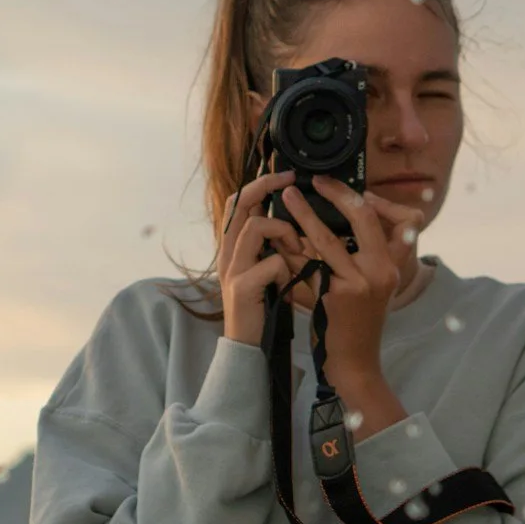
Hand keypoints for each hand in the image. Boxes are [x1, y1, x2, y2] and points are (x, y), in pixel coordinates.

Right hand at [217, 169, 313, 347]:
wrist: (249, 349)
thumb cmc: (265, 309)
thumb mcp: (268, 272)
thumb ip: (274, 248)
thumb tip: (296, 223)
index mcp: (234, 248)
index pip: (237, 203)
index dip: (258, 184)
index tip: (284, 174)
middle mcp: (227, 254)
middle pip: (239, 205)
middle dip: (265, 187)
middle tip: (290, 180)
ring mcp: (232, 270)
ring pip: (255, 227)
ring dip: (283, 232)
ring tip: (297, 250)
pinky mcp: (241, 288)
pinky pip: (270, 262)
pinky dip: (287, 270)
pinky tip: (291, 286)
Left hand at [277, 177, 416, 396]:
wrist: (354, 362)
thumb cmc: (360, 321)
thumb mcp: (375, 285)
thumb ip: (366, 254)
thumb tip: (345, 216)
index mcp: (390, 265)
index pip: (379, 219)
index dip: (356, 196)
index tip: (335, 184)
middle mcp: (379, 272)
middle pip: (360, 219)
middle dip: (335, 194)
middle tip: (313, 180)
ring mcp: (356, 284)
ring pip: (327, 239)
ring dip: (304, 215)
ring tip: (287, 197)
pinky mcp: (333, 297)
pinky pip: (307, 264)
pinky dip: (291, 249)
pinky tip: (278, 236)